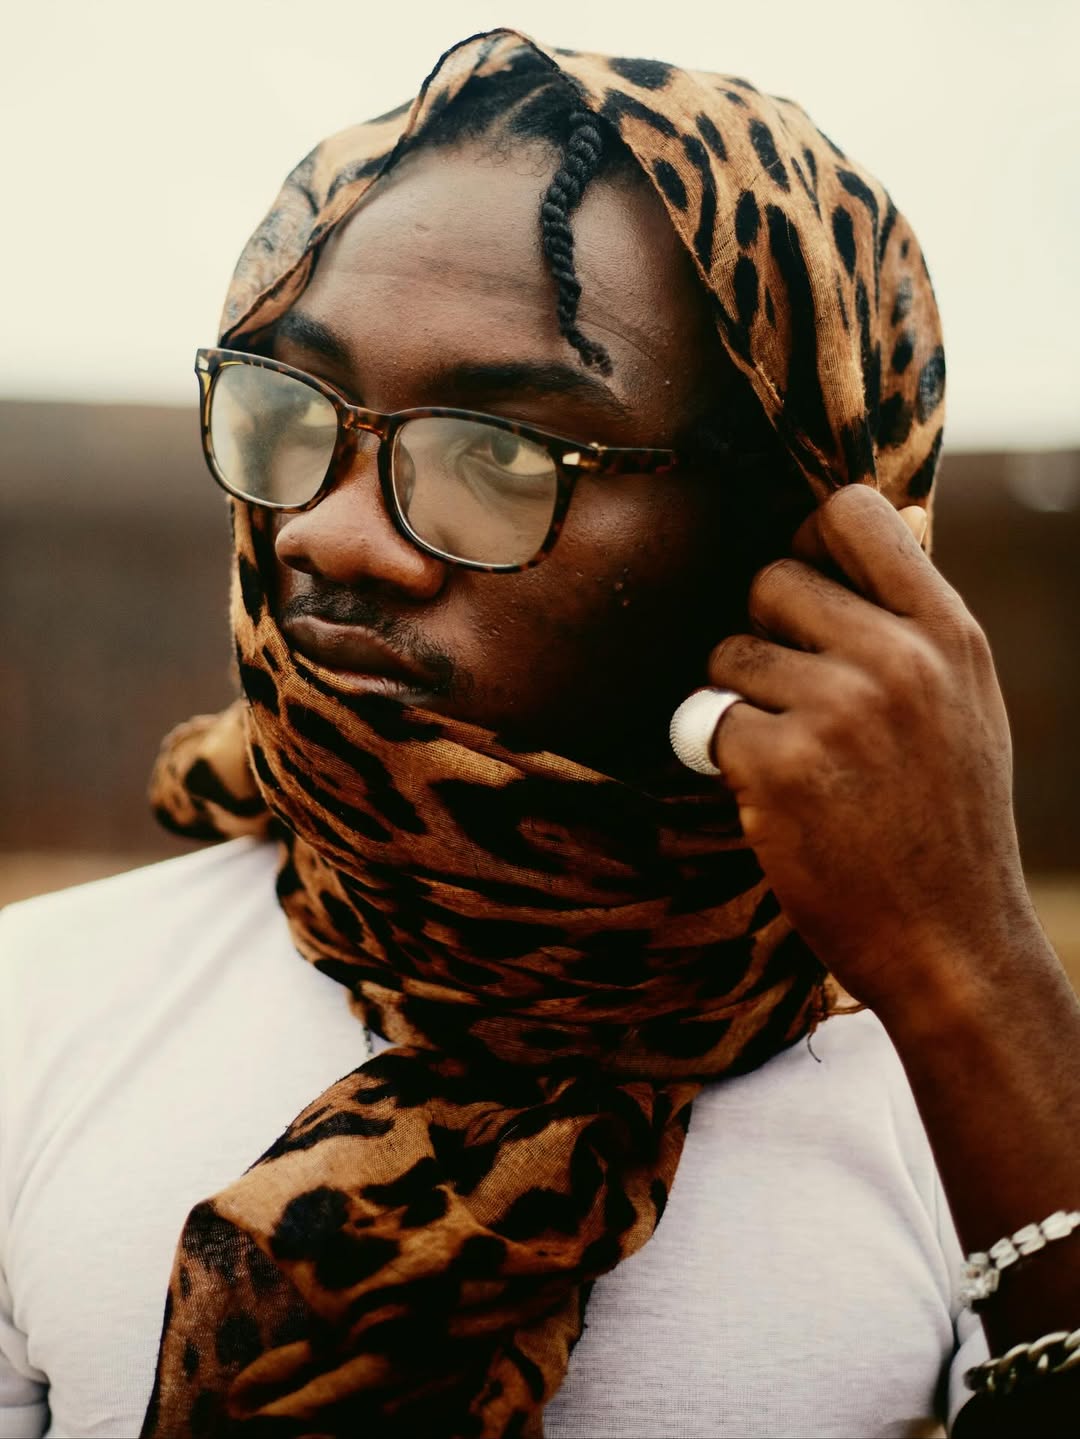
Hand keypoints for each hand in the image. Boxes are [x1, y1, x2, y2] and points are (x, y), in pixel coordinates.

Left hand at [706, 484, 1033, 1014]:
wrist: (951, 946)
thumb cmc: (948, 819)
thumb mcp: (966, 700)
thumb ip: (920, 613)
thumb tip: (901, 511)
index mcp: (947, 632)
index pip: (851, 513)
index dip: (809, 542)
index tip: (806, 597)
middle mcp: (896, 658)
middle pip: (770, 579)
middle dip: (765, 634)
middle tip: (794, 700)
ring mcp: (837, 711)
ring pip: (727, 654)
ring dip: (739, 702)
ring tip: (795, 759)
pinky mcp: (779, 768)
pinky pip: (706, 722)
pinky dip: (721, 758)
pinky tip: (773, 799)